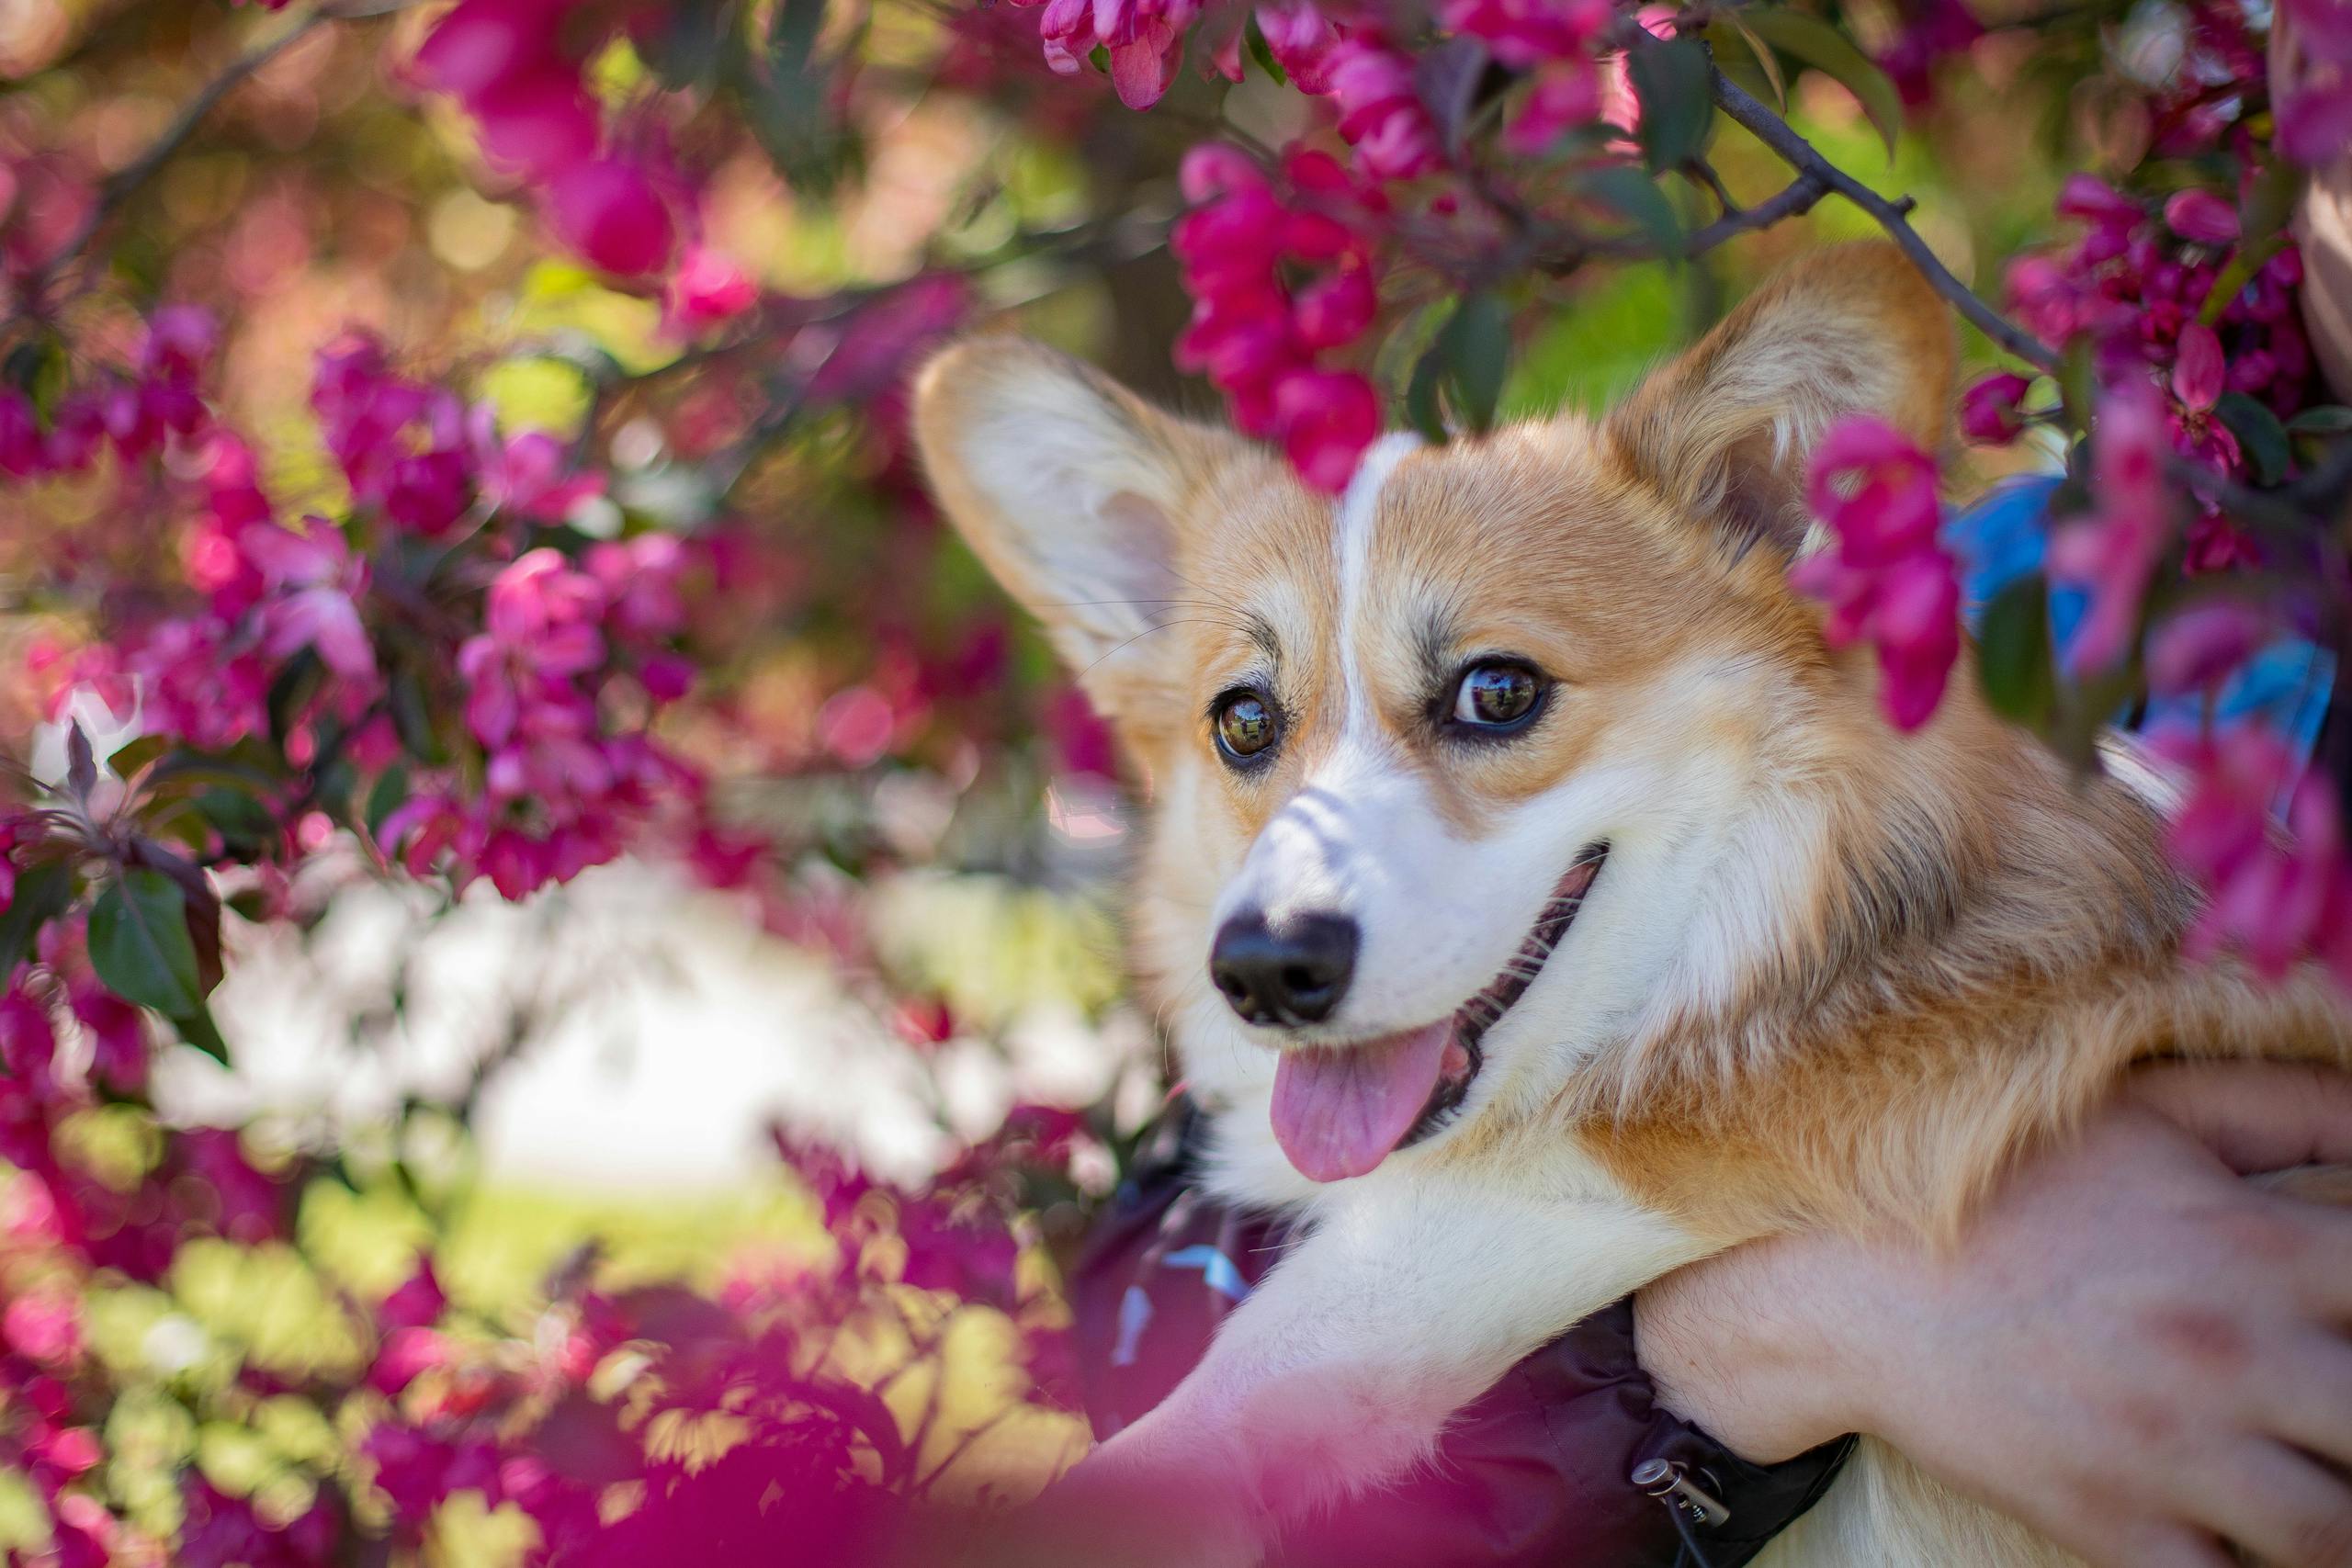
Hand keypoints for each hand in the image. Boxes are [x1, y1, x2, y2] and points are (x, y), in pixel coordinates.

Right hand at [1634, 1062, 2351, 1567]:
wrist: (1849, 1283)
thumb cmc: (1998, 1182)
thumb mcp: (2143, 1114)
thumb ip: (2284, 1108)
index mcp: (2257, 1246)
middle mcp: (2235, 1355)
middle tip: (2332, 1413)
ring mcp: (2176, 1451)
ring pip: (2334, 1534)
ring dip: (2337, 1515)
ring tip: (2311, 1484)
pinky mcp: (2114, 1525)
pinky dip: (2249, 1566)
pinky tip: (2240, 1533)